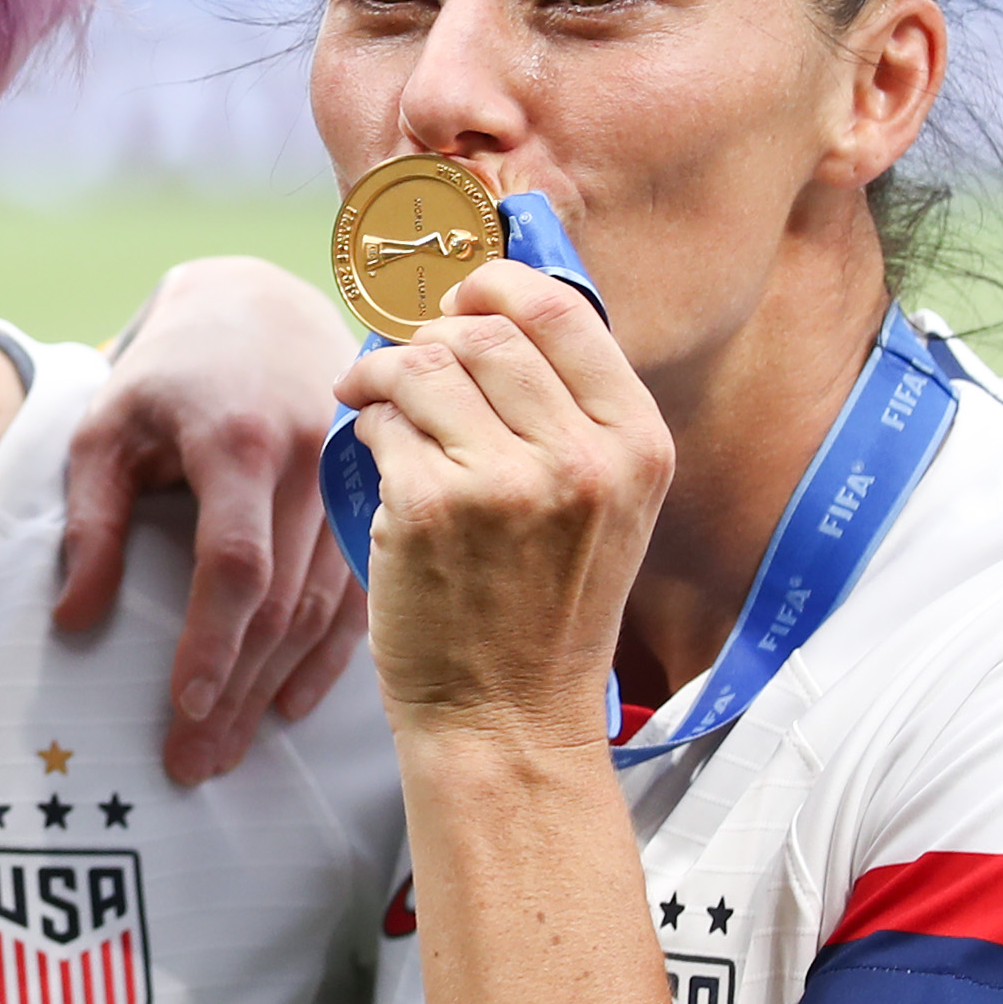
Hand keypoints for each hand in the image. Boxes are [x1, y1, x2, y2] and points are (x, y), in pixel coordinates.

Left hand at [58, 255, 367, 781]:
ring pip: (322, 609)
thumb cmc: (169, 376)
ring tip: (225, 752)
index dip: (213, 641)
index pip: (235, 562)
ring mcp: (351, 487)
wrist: (261, 310)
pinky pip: (357, 595)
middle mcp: (310, 466)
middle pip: (280, 602)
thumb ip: (90, 521)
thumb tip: (73, 621)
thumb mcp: (107, 428)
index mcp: (240, 443)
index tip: (183, 706)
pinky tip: (288, 706)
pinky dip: (327, 658)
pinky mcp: (369, 503)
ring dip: (273, 688)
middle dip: (234, 692)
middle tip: (193, 763)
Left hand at [335, 259, 667, 751]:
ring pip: (423, 367)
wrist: (507, 717)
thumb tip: (501, 317)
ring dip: (386, 373)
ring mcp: (504, 481)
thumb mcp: (607, 509)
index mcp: (637, 445)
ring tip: (375, 397)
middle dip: (432, 334)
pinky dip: (366, 424)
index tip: (463, 295)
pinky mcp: (431, 506)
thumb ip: (575, 418)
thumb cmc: (546, 612)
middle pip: (484, 333)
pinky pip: (382, 422)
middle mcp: (581, 458)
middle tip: (407, 359)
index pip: (563, 313)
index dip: (498, 286)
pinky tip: (374, 449)